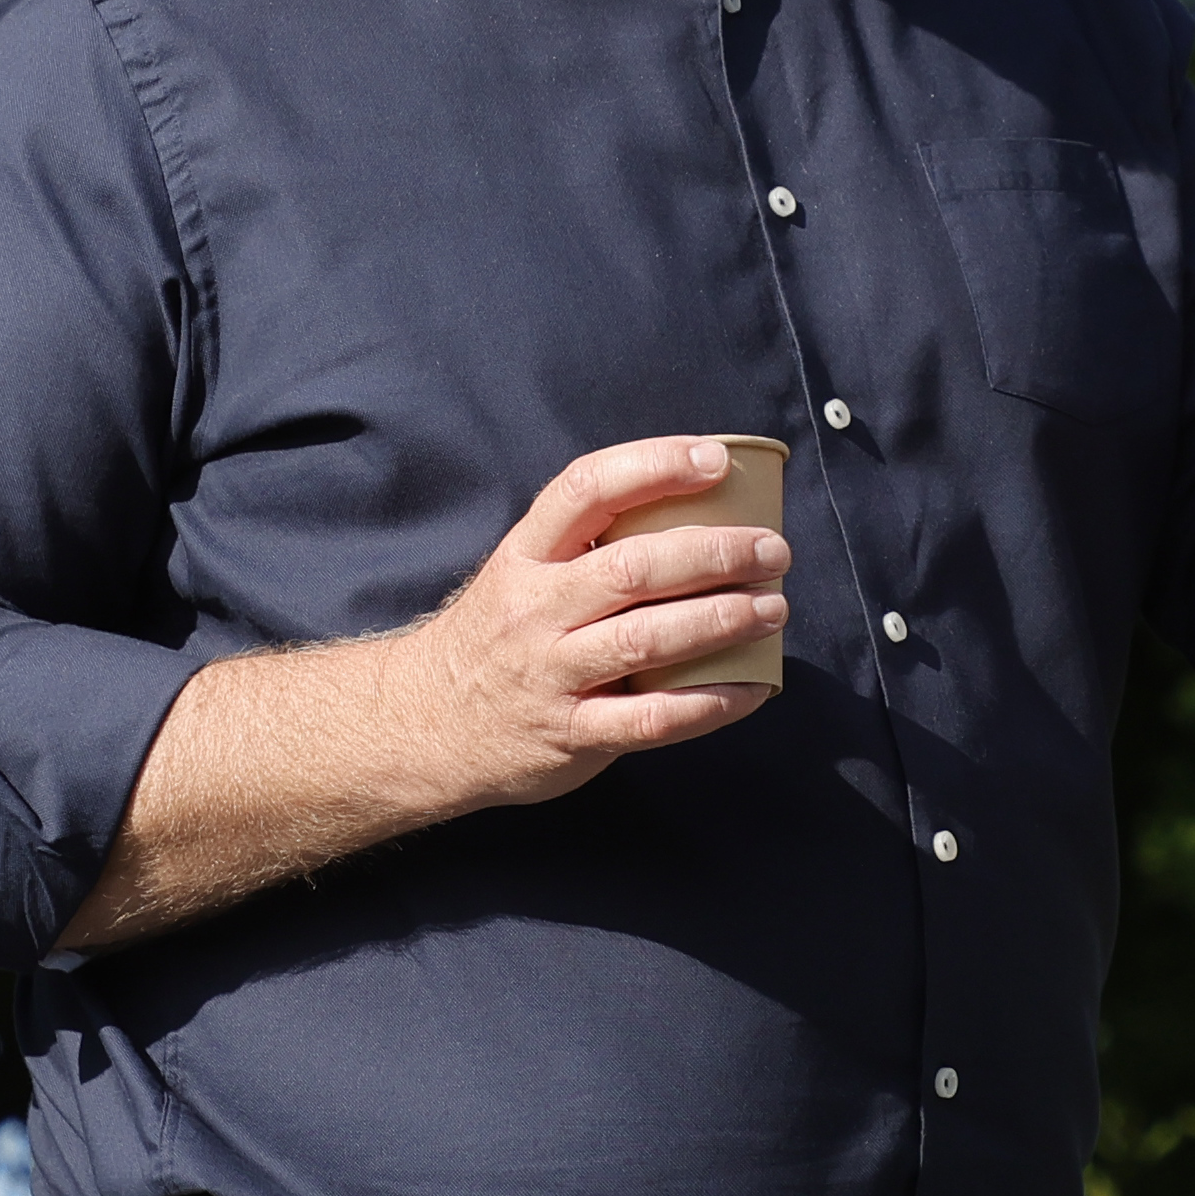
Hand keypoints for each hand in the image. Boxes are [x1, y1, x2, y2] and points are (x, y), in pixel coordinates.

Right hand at [390, 437, 790, 814]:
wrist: (420, 728)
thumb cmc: (496, 638)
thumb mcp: (519, 575)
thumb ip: (587, 547)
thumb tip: (698, 511)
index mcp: (526, 556)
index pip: (587, 489)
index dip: (654, 466)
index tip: (715, 460)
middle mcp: (535, 610)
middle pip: (632, 568)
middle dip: (713, 553)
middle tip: (772, 549)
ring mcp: (551, 674)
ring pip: (646, 639)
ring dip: (721, 620)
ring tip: (774, 608)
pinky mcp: (570, 735)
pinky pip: (651, 718)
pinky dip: (710, 703)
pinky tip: (753, 687)